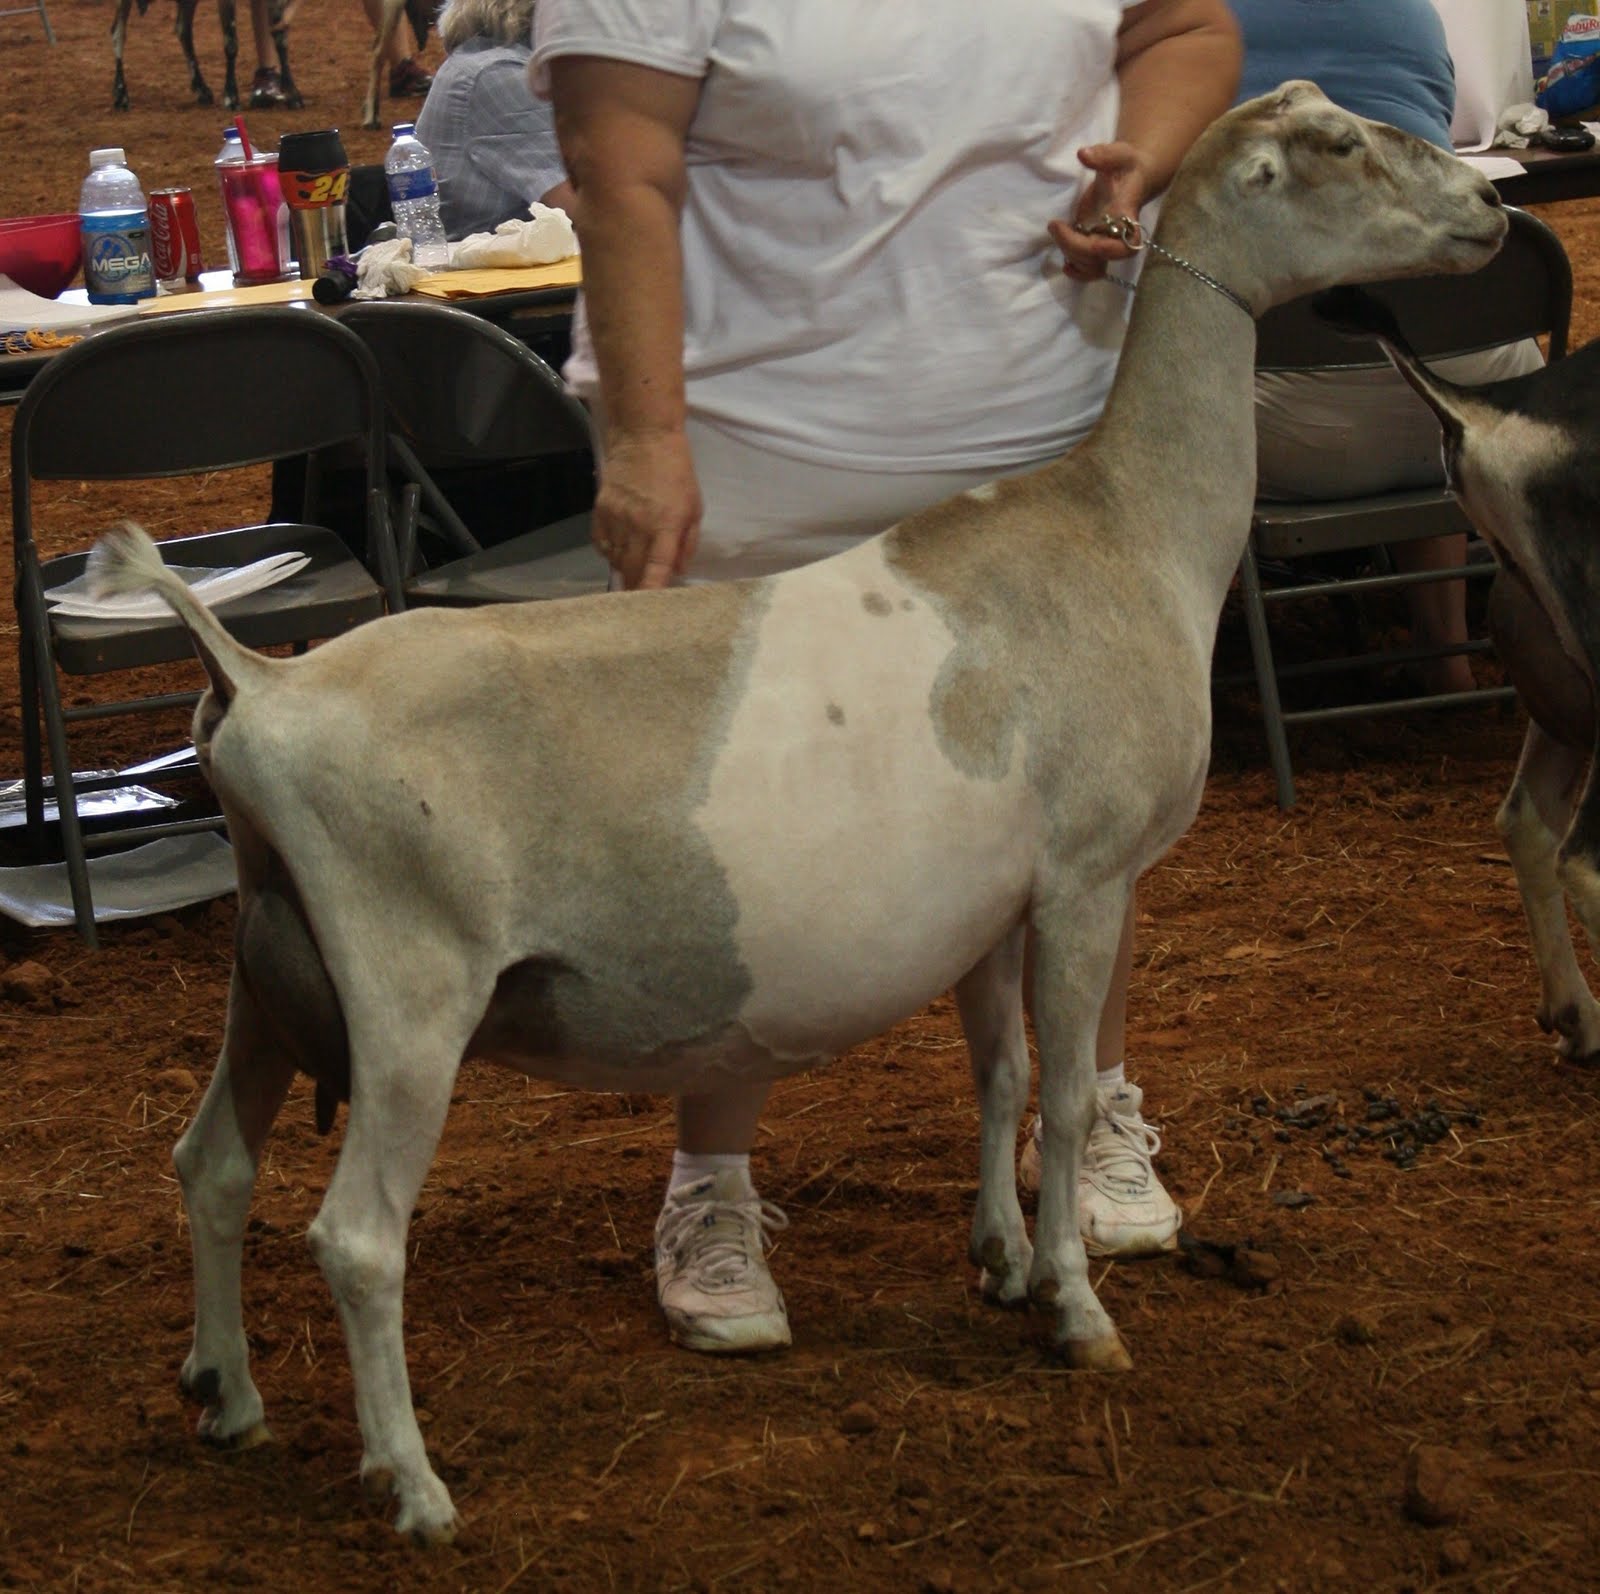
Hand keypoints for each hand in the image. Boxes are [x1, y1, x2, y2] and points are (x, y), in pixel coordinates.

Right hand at [592, 429, 701, 589]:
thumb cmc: (676, 473)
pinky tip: (619, 553)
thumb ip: (687, 543)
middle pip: (632, 570)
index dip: (651, 592)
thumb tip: (678, 572)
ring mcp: (616, 519)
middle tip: (641, 600)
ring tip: (633, 575)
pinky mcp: (600, 511)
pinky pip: (602, 545)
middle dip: (637, 589)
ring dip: (626, 572)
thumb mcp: (694, 508)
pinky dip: (610, 554)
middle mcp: (638, 526)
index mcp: (665, 526)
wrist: (643, 438)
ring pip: (617, 560)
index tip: (648, 610)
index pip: (656, 569)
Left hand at [1049, 140, 1155, 280]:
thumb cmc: (1126, 164)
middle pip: (1099, 258)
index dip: (1112, 250)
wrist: (1131, 176)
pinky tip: (1064, 262)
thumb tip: (1083, 154)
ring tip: (1057, 232)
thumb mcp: (1118, 153)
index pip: (1127, 243)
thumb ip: (1103, 155)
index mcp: (1127, 215)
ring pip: (1092, 268)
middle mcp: (1117, 235)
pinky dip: (1076, 270)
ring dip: (1071, 257)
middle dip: (1074, 247)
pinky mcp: (1093, 244)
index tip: (1094, 244)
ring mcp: (1105, 242)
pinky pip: (1087, 268)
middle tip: (1055, 225)